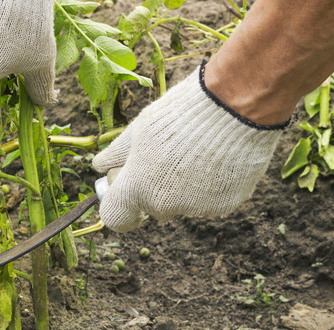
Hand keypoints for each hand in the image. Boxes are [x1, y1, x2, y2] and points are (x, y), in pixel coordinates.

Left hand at [92, 64, 285, 232]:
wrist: (234, 107)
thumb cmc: (179, 114)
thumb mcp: (138, 129)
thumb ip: (116, 153)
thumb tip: (99, 165)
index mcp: (137, 188)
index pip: (114, 218)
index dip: (117, 207)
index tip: (123, 194)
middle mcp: (165, 205)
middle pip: (151, 208)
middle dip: (153, 188)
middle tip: (165, 157)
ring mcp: (196, 208)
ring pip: (182, 203)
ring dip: (182, 187)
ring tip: (195, 152)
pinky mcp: (225, 205)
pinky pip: (209, 201)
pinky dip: (209, 185)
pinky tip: (215, 159)